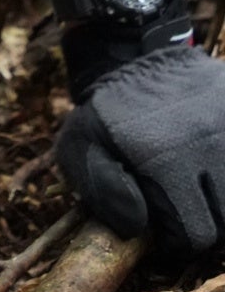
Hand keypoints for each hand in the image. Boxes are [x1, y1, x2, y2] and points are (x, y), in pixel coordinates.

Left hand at [57, 44, 224, 256]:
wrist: (132, 51)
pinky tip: (210, 165)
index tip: (164, 228)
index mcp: (164, 158)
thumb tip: (139, 227)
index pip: (193, 235)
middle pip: (224, 223)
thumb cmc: (106, 108)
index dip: (176, 239)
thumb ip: (104, 192)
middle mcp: (206, 144)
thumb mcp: (80, 146)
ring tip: (199, 187)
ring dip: (221, 198)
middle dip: (203, 223)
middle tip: (183, 207)